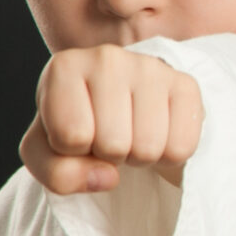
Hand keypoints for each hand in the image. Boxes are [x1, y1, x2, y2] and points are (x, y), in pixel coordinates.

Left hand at [19, 45, 204, 193]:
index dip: (73, 151)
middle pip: (113, 145)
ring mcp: (151, 67)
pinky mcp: (186, 83)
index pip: (71, 138)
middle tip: (108, 136)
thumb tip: (108, 177)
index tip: (77, 133)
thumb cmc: (79, 125)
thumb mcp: (49, 153)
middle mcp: (107, 58)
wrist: (120, 104)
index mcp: (64, 68)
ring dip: (139, 157)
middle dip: (110, 155)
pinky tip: (158, 132)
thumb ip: (59, 175)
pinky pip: (181, 147)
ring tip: (131, 134)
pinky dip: (169, 155)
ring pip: (148, 148)